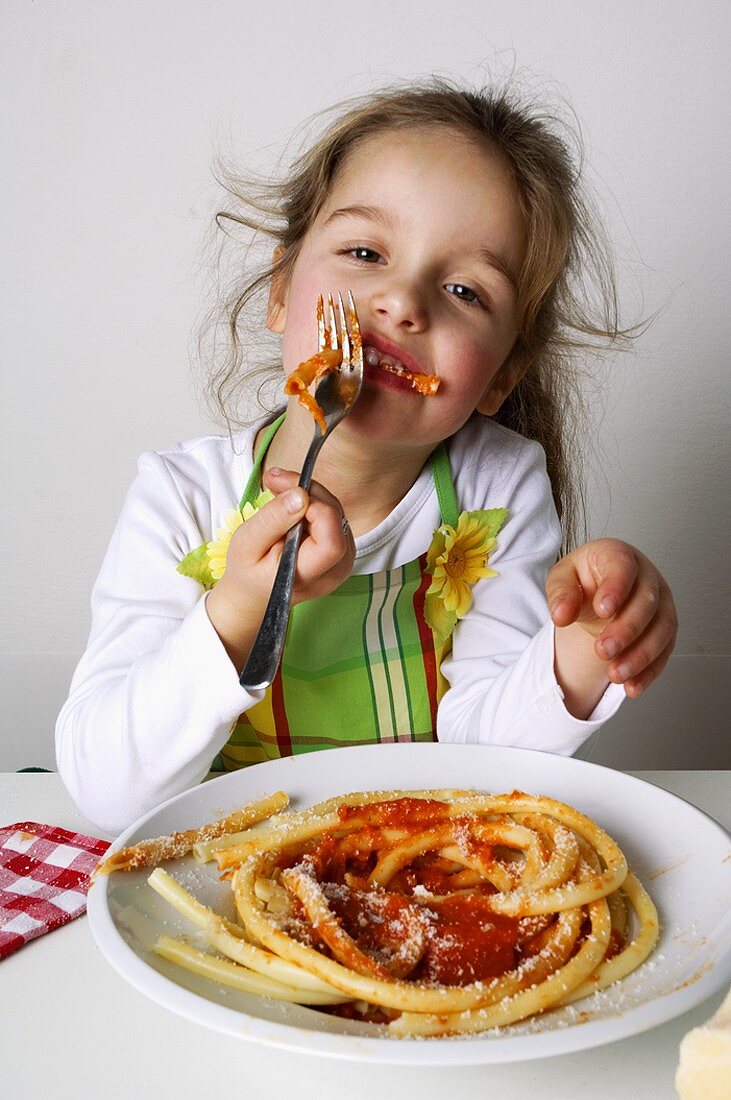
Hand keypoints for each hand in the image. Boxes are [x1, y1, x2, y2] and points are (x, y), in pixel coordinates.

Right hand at [206, 468, 352, 668]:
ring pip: (335, 513)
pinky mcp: (340, 550)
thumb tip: (301, 495)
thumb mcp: (246, 544)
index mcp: (309, 576)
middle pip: (335, 519)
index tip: (286, 491)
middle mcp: (334, 571)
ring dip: (309, 495)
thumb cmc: (247, 571)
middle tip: (274, 479)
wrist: (254, 593)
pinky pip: (332, 517)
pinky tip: (289, 502)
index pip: (331, 540)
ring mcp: (341, 561)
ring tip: (277, 488)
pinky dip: (311, 504)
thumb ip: (273, 520)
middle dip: (308, 491)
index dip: (315, 508)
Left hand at [547, 538, 677, 697]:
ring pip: (662, 629)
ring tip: (615, 675)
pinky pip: (665, 651)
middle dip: (626, 629)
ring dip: (640, 655)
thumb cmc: (584, 580)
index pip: (623, 568)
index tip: (602, 610)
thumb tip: (560, 615)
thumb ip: (560, 593)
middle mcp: (647, 577)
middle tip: (602, 650)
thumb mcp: (563, 579)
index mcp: (619, 556)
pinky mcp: (665, 629)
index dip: (616, 588)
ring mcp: (662, 603)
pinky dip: (650, 671)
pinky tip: (632, 686)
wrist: (600, 591)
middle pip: (647, 602)